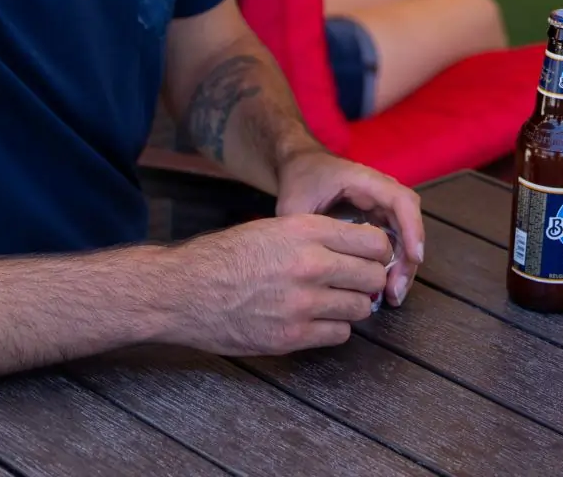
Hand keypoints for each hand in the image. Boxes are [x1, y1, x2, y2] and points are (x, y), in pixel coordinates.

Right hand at [160, 214, 394, 355]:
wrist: (185, 291)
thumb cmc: (226, 257)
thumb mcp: (273, 227)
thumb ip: (316, 235)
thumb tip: (358, 245)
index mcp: (306, 230)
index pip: (372, 242)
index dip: (377, 251)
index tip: (371, 258)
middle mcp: (310, 264)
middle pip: (371, 276)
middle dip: (368, 280)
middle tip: (355, 282)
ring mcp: (303, 303)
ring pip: (360, 308)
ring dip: (352, 305)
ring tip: (334, 300)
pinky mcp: (292, 336)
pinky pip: (339, 334)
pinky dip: (334, 328)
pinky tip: (318, 319)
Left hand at [275, 147, 424, 307]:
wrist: (301, 165)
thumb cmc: (300, 180)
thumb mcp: (296, 203)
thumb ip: (305, 231)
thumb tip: (312, 266)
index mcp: (365, 180)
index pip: (401, 200)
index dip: (412, 229)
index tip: (414, 258)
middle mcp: (381, 192)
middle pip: (409, 223)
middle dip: (407, 258)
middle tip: (396, 291)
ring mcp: (381, 206)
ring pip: (405, 235)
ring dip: (403, 265)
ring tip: (392, 296)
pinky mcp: (378, 218)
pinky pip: (394, 240)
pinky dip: (393, 263)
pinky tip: (384, 288)